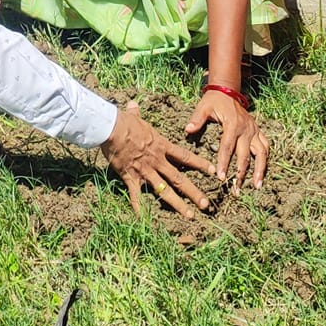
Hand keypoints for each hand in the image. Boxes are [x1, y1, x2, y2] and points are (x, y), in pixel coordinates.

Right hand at [99, 100, 213, 216]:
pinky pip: (136, 196)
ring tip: (190, 215)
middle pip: (180, 179)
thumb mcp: (134, 115)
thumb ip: (136, 112)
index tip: (213, 171)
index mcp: (161, 146)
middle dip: (194, 193)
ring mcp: (145, 171)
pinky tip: (145, 220)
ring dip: (178, 204)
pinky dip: (140, 209)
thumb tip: (132, 104)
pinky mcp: (131, 177)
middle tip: (206, 205)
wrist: (112, 129)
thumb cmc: (124, 121)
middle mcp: (157, 161)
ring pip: (165, 191)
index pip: (186, 157)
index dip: (200, 164)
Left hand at [184, 88, 269, 187]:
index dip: (224, 163)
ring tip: (256, 186)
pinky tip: (262, 173)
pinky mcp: (258, 131)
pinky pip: (266, 147)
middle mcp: (246, 129)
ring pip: (261, 153)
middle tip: (236, 189)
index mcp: (233, 124)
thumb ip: (197, 119)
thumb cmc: (214, 101)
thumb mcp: (203, 106)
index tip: (221, 177)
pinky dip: (266, 160)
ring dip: (259, 170)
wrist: (227, 91)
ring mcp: (254, 130)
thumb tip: (188, 130)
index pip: (228, 147)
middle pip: (245, 155)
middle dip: (241, 173)